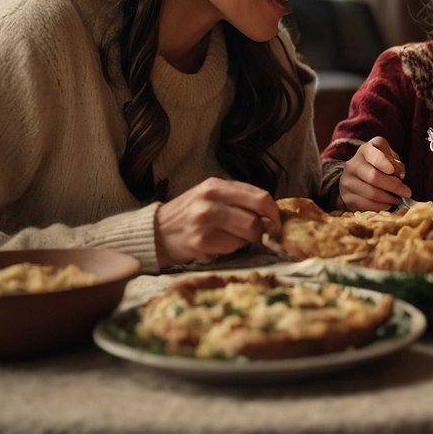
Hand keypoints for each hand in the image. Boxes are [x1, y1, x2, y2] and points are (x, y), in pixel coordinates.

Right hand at [155, 177, 280, 267]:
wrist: (156, 231)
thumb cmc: (189, 214)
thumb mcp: (210, 196)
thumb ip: (238, 199)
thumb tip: (271, 214)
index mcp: (216, 185)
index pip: (260, 196)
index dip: (274, 212)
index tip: (277, 222)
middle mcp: (210, 199)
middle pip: (256, 216)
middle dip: (263, 229)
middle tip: (261, 234)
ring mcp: (204, 220)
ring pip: (247, 233)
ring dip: (247, 240)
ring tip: (234, 238)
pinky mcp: (200, 241)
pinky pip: (232, 247)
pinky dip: (232, 249)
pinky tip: (220, 245)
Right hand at [338, 137, 411, 211]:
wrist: (358, 179)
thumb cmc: (380, 167)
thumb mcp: (389, 160)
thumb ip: (396, 164)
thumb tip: (400, 175)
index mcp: (365, 150)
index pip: (372, 153)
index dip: (382, 161)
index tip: (392, 170)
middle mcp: (353, 164)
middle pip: (373, 176)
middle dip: (393, 186)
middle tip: (406, 192)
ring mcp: (347, 180)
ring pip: (371, 193)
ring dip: (388, 198)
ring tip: (398, 199)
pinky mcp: (346, 196)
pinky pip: (365, 204)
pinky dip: (380, 206)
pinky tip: (388, 205)